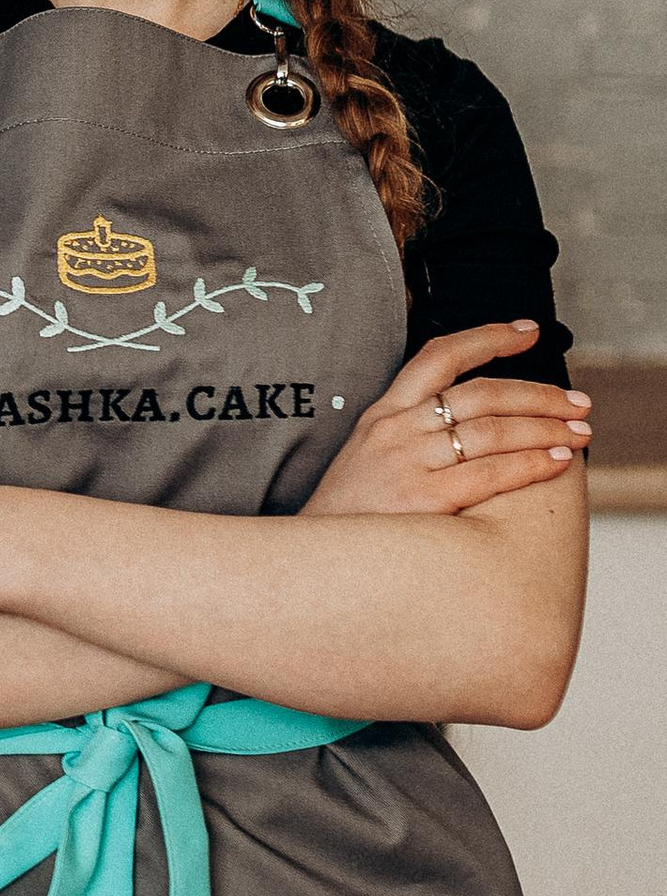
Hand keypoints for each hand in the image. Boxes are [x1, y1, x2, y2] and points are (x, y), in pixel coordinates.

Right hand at [302, 323, 589, 519]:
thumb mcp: (368, 457)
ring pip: (492, 430)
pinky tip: (557, 462)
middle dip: (539, 394)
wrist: (315, 563)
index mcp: (383, 414)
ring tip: (579, 432)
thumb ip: (412, 433)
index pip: (439, 356)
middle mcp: (396, 431)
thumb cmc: (350, 517)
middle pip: (480, 393)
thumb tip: (475, 422)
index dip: (488, 337)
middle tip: (577, 401)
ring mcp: (408, 463)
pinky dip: (531, 464)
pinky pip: (490, 474)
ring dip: (546, 428)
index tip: (528, 332)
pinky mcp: (423, 501)